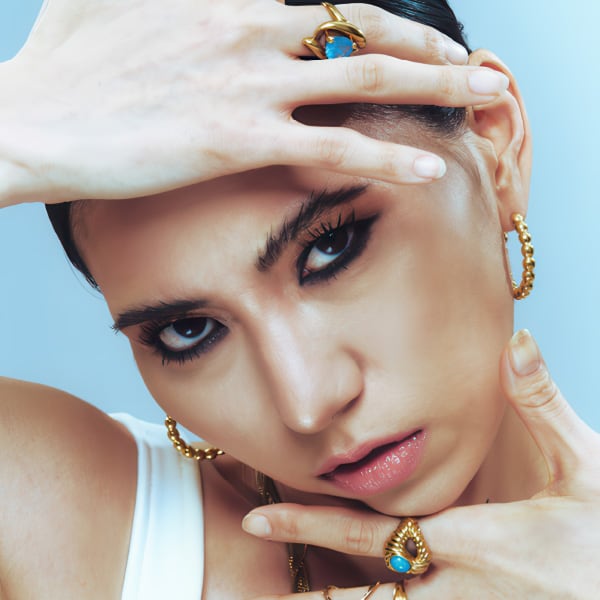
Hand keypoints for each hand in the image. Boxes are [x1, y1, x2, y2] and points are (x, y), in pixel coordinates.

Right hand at [0, 0, 508, 205]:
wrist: (33, 114)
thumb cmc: (66, 68)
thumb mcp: (109, 3)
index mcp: (226, 0)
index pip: (327, 5)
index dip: (382, 23)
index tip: (423, 44)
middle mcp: (248, 30)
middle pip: (364, 30)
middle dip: (434, 48)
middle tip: (483, 67)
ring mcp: (247, 83)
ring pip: (364, 80)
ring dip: (435, 89)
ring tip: (487, 101)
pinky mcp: (237, 138)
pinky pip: (332, 145)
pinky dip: (385, 155)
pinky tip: (427, 168)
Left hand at [244, 330, 599, 598]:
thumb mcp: (587, 468)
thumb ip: (542, 406)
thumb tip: (516, 343)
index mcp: (477, 541)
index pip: (375, 530)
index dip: (315, 522)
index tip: (263, 513)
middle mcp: (463, 588)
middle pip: (368, 578)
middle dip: (308, 566)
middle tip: (257, 543)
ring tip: (289, 598)